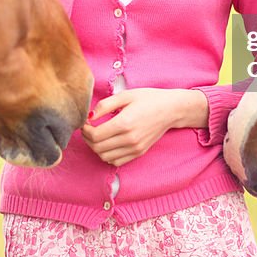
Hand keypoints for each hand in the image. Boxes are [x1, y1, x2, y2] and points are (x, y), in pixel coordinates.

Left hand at [81, 88, 206, 166]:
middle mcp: (129, 139)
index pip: (95, 135)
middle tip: (88, 128)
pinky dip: (107, 155)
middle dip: (88, 138)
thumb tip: (89, 116)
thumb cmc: (149, 99)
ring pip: (104, 157)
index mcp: (124, 123)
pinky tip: (108, 143)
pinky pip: (116, 161)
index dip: (85, 130)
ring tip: (97, 135)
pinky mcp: (139, 152)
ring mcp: (135, 148)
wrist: (171, 109)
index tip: (85, 122)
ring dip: (96, 148)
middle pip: (97, 148)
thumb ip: (105, 105)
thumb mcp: (126, 95)